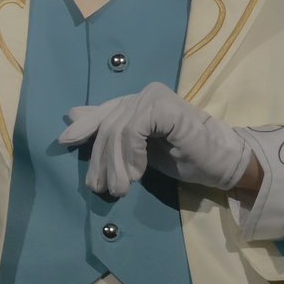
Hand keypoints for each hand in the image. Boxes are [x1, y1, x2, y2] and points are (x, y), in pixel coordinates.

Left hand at [59, 82, 252, 196]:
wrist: (218, 163)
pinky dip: (132, 155)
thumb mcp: (138, 150)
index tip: (64, 143)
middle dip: (101, 160)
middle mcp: (144, 93)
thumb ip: (111, 132)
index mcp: (137, 101)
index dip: (85, 128)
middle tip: (102, 189)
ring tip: (120, 189)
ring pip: (118, 130)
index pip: (103, 113)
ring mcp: (154, 97)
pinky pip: (134, 130)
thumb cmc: (182, 156)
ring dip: (116, 165)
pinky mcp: (164, 107)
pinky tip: (139, 173)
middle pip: (108, 126)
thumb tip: (71, 114)